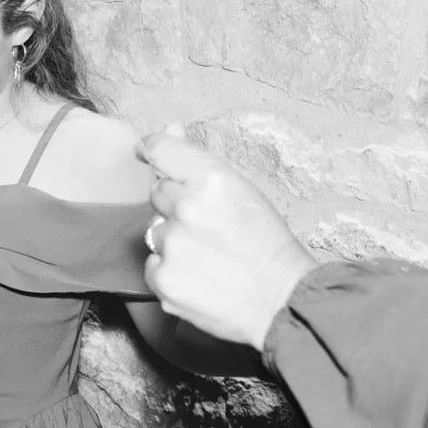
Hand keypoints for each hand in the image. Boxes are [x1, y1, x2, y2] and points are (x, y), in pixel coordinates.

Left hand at [138, 125, 319, 351]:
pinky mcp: (163, 280)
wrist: (281, 299)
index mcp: (212, 178)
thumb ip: (201, 163)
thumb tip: (171, 128)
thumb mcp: (244, 190)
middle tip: (208, 226)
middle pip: (157, 193)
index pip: (163, 150)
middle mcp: (187, 208)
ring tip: (207, 256)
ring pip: (153, 231)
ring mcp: (172, 246)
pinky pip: (153, 264)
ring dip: (172, 240)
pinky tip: (200, 276)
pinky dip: (170, 270)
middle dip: (175, 205)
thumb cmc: (268, 243)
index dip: (152, 148)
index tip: (146, 151)